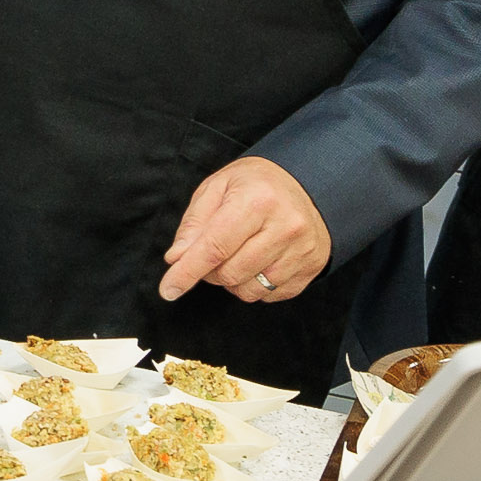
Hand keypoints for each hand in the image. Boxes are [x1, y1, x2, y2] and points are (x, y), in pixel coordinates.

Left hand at [158, 156, 329, 305]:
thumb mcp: (218, 187)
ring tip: (238, 254)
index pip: (215, 248)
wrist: (308, 184)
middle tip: (213, 253)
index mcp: (259, 200)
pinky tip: (259, 261)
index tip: (169, 288)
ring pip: (249, 290)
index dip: (187, 272)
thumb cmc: (257, 185)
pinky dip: (255, 285)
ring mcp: (302, 250)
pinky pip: (270, 295)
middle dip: (210, 271)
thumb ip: (194, 223)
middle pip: (230, 274)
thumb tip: (177, 258)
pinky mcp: (311, 268)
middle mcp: (285, 227)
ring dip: (233, 281)